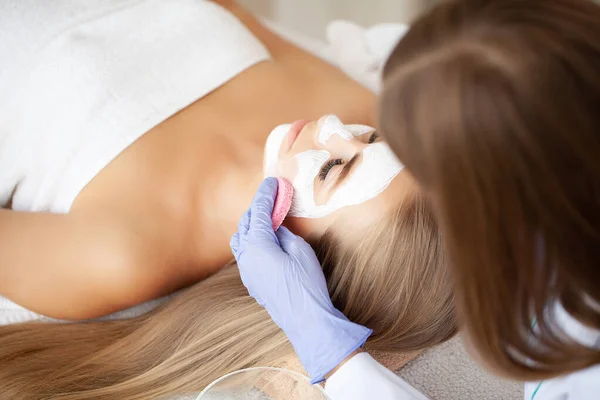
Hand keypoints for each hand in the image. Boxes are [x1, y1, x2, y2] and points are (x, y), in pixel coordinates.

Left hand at [230, 178, 371, 382]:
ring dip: (252, 226)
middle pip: (245, 224)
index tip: (273, 181)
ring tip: (268, 219)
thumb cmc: (307, 284)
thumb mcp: (300, 250)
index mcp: (257, 245)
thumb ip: (284, 233)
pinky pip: (245, 255)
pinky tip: (266, 242)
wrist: (307, 320)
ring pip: (241, 241)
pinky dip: (252, 242)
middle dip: (258, 208)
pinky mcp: (252, 283)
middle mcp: (246, 257)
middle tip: (274, 198)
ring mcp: (247, 272)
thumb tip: (275, 227)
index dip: (266, 194)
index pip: (258, 211)